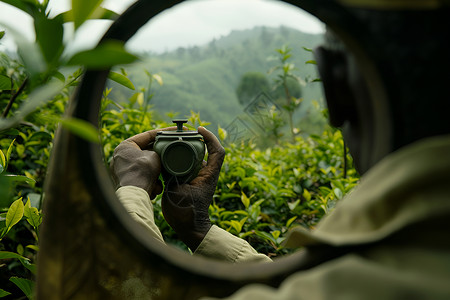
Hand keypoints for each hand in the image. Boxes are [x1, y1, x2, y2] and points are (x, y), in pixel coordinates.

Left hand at [110, 127, 175, 198]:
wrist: (134, 194)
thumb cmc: (142, 171)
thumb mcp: (156, 155)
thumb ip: (160, 151)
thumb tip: (162, 153)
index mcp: (125, 146)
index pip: (147, 135)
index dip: (164, 132)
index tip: (176, 130)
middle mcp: (121, 158)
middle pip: (147, 153)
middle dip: (160, 157)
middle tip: (173, 153)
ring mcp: (122, 171)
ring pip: (147, 168)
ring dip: (157, 173)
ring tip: (162, 178)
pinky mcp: (127, 184)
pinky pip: (143, 178)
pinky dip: (151, 183)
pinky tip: (155, 188)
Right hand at [161, 126, 224, 250]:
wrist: (189, 228)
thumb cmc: (185, 212)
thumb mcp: (176, 191)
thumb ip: (171, 174)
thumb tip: (163, 158)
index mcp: (208, 175)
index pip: (217, 151)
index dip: (210, 137)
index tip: (199, 129)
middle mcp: (206, 174)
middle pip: (204, 151)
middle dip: (193, 140)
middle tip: (178, 133)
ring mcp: (199, 178)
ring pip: (194, 158)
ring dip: (185, 149)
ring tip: (170, 143)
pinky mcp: (191, 182)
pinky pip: (186, 165)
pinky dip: (178, 159)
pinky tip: (165, 157)